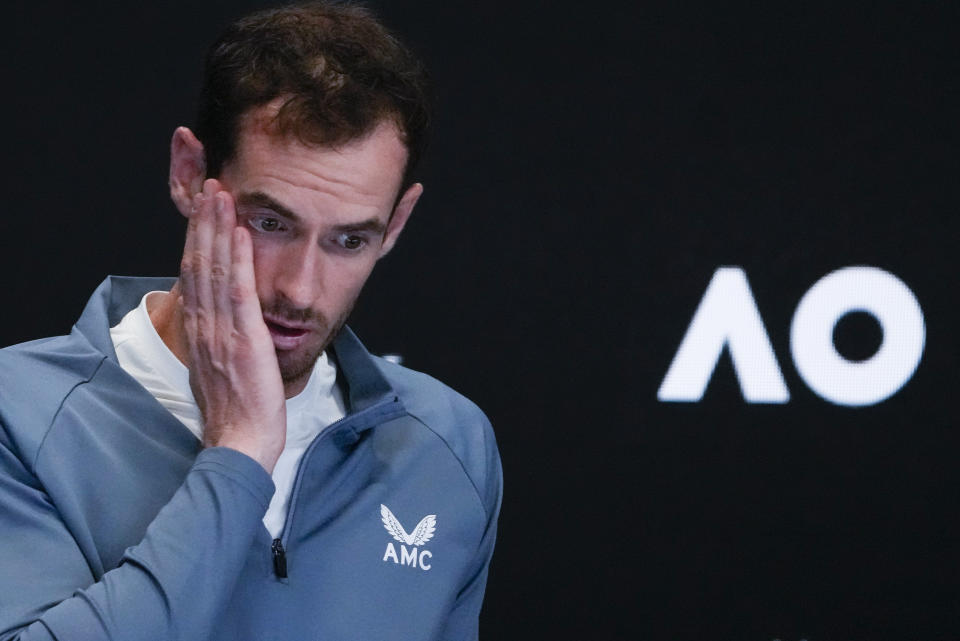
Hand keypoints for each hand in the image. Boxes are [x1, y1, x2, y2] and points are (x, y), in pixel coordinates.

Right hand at [179, 179, 285, 472]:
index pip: (194, 275)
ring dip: (218, 229)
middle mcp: (204, 325)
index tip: (203, 210)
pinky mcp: (243, 339)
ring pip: (214, 269)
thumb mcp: (217, 368)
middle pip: (199, 263)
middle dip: (204, 222)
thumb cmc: (235, 411)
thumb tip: (217, 320)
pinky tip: (240, 233)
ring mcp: (221, 331)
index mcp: (199, 331)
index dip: (198, 239)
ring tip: (222, 194)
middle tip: (211, 185)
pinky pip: (238, 292)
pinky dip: (237, 259)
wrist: (241, 443)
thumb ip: (216, 339)